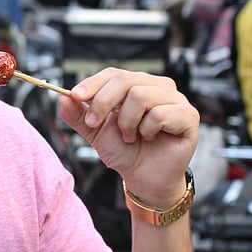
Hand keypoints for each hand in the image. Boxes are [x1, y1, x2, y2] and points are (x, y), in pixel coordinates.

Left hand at [58, 68, 198, 203]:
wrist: (143, 177)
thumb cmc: (124, 150)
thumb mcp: (94, 131)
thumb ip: (77, 114)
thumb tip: (62, 97)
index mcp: (137, 85)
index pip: (113, 73)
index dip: (93, 83)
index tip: (75, 96)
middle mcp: (158, 87)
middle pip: (125, 80)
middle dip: (103, 102)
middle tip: (94, 123)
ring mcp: (176, 100)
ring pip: (140, 96)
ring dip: (127, 122)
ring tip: (130, 136)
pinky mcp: (189, 116)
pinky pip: (159, 114)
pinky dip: (146, 130)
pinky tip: (149, 138)